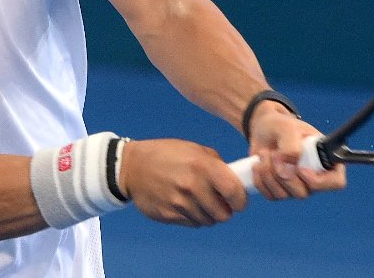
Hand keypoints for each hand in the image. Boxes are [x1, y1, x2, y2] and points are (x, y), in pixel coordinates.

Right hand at [118, 138, 246, 226]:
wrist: (132, 167)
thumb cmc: (166, 154)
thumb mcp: (194, 149)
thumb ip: (216, 165)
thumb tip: (235, 182)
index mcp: (202, 166)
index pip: (233, 192)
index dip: (241, 200)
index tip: (239, 201)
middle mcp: (192, 186)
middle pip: (223, 214)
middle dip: (225, 210)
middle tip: (220, 202)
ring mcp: (179, 203)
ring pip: (208, 221)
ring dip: (208, 214)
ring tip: (200, 201)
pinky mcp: (169, 215)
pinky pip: (192, 223)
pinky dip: (194, 217)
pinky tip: (186, 204)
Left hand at [247, 101, 346, 199]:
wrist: (263, 130)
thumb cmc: (281, 125)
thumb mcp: (287, 127)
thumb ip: (291, 146)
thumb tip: (287, 171)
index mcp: (325, 159)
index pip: (336, 182)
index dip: (318, 182)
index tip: (300, 169)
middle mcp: (315, 176)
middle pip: (304, 193)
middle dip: (282, 174)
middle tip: (273, 153)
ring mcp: (297, 185)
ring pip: (285, 195)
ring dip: (269, 174)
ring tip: (264, 153)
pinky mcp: (280, 190)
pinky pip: (271, 195)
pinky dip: (260, 180)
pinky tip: (258, 164)